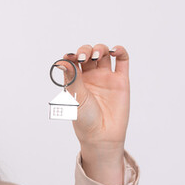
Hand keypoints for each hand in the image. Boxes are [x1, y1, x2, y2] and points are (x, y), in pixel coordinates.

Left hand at [58, 44, 129, 184]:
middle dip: (85, 50)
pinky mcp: (121, 80)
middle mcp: (91, 76)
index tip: (70, 58)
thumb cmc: (85, 120)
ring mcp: (106, 77)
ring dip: (100, 48)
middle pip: (88, 53)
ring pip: (104, 54)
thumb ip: (72, 78)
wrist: (103, 135)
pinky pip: (122, 60)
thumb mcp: (76, 98)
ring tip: (97, 55)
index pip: (73, 60)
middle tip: (83, 57)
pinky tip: (115, 50)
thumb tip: (61, 62)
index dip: (71, 55)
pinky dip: (120, 51)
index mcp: (76, 80)